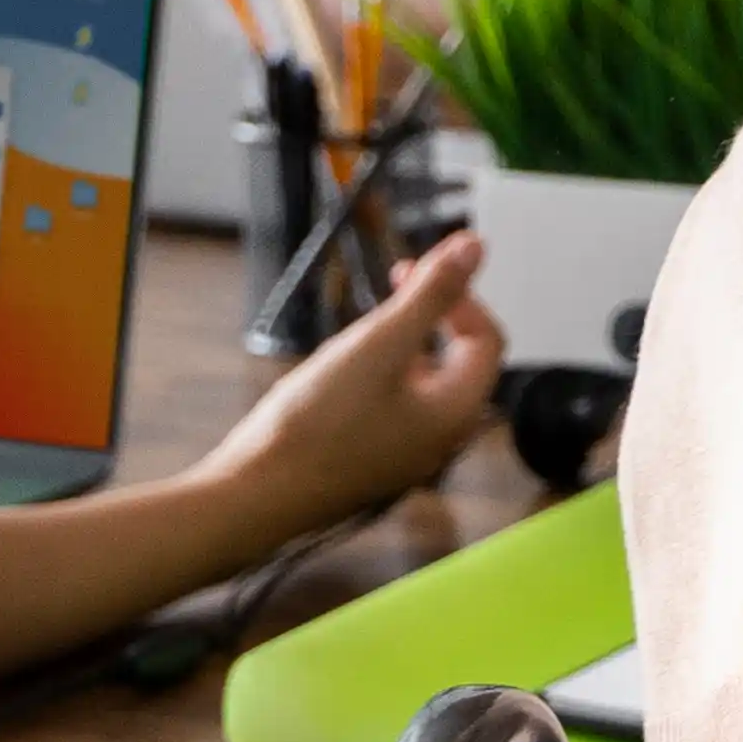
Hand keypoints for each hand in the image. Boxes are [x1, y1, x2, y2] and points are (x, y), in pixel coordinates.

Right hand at [198, 227, 505, 544]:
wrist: (255, 496)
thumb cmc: (317, 423)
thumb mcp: (378, 344)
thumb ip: (430, 295)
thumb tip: (475, 246)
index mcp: (456, 412)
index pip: (487, 339)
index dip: (459, 295)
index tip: (411, 270)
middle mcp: (442, 440)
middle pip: (456, 360)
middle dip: (426, 316)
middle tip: (388, 286)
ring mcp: (407, 456)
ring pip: (420, 381)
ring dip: (397, 344)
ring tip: (354, 332)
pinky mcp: (372, 463)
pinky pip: (391, 406)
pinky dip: (376, 375)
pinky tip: (334, 373)